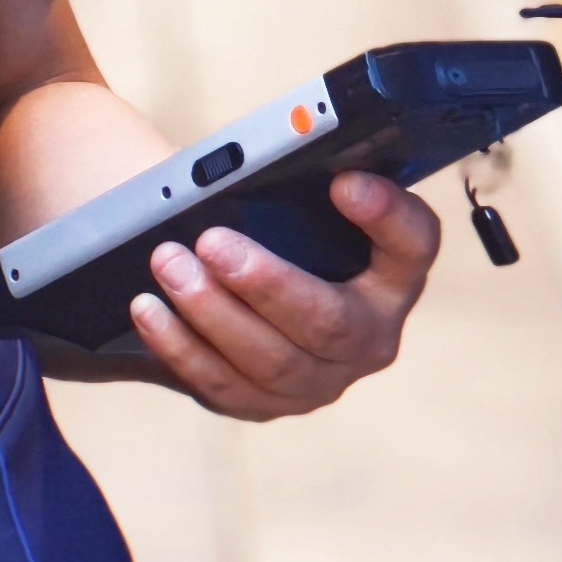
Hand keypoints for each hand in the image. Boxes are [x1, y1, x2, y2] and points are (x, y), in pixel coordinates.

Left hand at [126, 174, 438, 419]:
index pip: (414, 244)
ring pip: (271, 361)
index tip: (342, 182)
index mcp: (394, 275)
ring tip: (167, 264)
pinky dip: (181, 346)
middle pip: (330, 322)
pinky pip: (223, 384)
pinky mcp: (266, 403)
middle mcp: (370, 337)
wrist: (247, 289)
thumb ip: (301, 184)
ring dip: (211, 312)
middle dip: (267, 282)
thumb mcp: (304, 204)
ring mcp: (319, 380)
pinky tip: (148, 310)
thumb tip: (263, 159)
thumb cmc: (285, 228)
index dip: (386, 215)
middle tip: (211, 240)